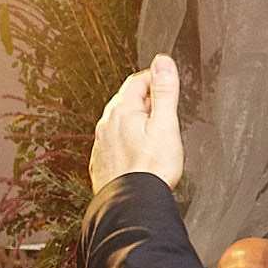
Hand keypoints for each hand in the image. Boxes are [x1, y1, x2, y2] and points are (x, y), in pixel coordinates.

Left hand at [90, 55, 184, 191]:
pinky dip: (125, 141)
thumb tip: (163, 62)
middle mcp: (106, 125)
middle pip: (126, 101)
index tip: (167, 81)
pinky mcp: (101, 163)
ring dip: (134, 121)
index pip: (137, 81)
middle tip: (163, 107)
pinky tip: (137, 152)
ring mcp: (101, 145)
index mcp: (122, 111)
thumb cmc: (152, 169)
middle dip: (145, 100)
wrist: (133, 205)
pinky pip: (113, 144)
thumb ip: (164, 91)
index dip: (155, 78)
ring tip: (153, 132)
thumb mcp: (165, 124)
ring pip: (118, 123)